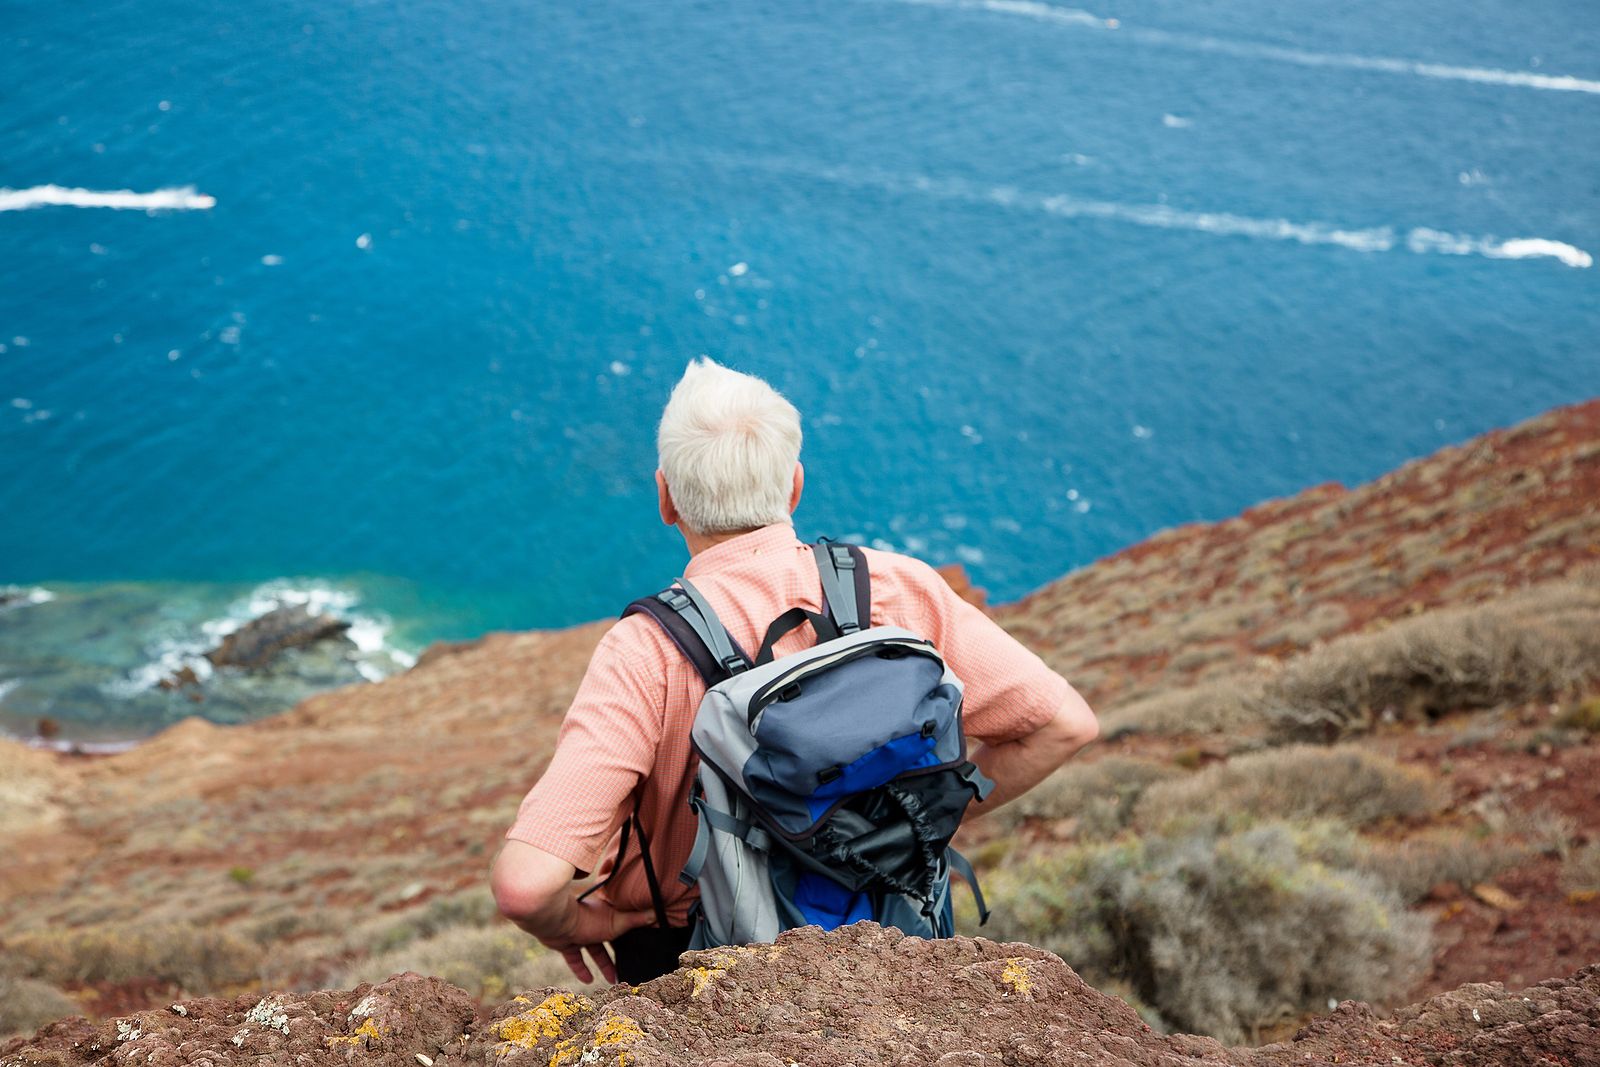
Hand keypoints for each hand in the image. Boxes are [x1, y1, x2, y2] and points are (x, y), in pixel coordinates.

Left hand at [525, 896, 656, 983]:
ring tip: (614, 980)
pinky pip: (575, 958)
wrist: (554, 919)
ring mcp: (579, 931)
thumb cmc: (587, 915)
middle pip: (609, 938)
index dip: (632, 930)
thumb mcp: (617, 921)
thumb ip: (635, 920)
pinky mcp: (565, 943)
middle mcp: (593, 919)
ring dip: (603, 964)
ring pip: (594, 950)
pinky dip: (582, 969)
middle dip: (618, 952)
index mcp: (606, 910)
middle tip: (630, 965)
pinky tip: (589, 980)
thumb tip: (655, 913)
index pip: (622, 919)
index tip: (642, 941)